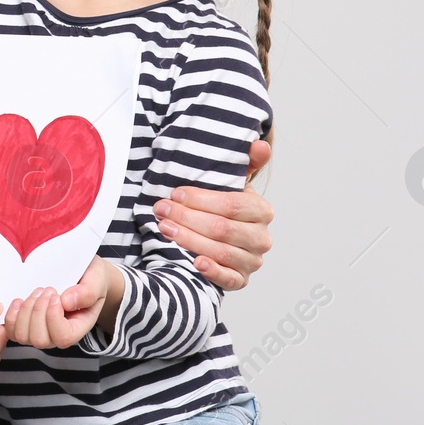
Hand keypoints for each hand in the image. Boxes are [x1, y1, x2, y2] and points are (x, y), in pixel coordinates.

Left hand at [4, 258, 117, 349]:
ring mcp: (40, 331)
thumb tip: (66, 302)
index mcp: (78, 328)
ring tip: (37, 292)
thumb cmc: (90, 278)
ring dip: (26, 311)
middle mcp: (58, 335)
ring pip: (23, 336)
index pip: (63, 338)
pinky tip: (20, 300)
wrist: (82, 273)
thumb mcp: (97, 280)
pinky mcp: (26, 325)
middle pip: (39, 339)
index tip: (56, 295)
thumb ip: (88, 292)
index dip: (53, 317)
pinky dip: (12, 315)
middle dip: (38, 311)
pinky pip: (11, 330)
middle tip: (47, 289)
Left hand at [153, 138, 274, 289]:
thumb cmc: (221, 207)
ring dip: (189, 239)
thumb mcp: (231, 183)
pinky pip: (228, 279)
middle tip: (161, 210)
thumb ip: (245, 163)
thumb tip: (259, 144)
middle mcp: (261, 238)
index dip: (201, 199)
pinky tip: (194, 262)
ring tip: (164, 228)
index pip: (232, 205)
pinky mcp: (240, 280)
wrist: (220, 238)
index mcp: (262, 210)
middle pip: (223, 229)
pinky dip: (211, 270)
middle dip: (188, 218)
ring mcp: (252, 261)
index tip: (175, 193)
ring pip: (221, 251)